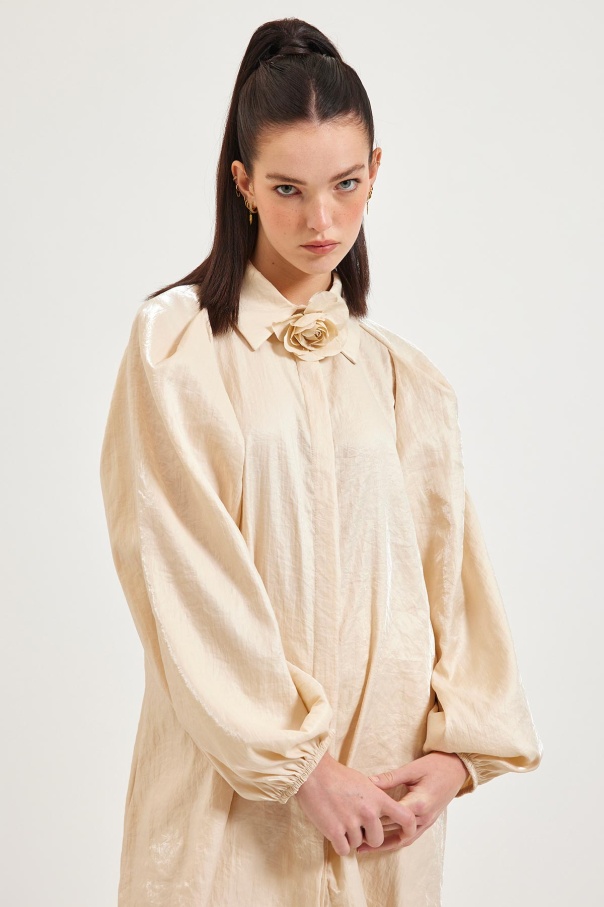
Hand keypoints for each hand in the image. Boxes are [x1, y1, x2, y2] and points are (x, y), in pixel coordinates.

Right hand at [294, 751, 416, 856]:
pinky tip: (334, 830)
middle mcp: (368, 812)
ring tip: (340, 819)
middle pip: (377, 840)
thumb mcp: (365, 783)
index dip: (409, 829)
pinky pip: (344, 850)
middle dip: (367, 837)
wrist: (313, 773)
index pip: (406, 817)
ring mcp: (351, 822)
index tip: (405, 834)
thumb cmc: (338, 776)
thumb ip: (377, 799)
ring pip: (358, 844)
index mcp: (378, 798)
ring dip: (350, 837)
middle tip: (355, 824)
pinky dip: (339, 844)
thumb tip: (384, 814)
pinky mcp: (334, 831)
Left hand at [356, 752, 469, 854]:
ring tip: (363, 847)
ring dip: (383, 844)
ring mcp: (427, 822)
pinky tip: (381, 843)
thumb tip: (369, 783)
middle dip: (375, 835)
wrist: (457, 769)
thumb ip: (390, 778)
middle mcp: (423, 817)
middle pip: (395, 830)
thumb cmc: (436, 766)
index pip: (392, 815)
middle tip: (354, 837)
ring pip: (402, 839)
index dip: (374, 818)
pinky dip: (395, 841)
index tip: (357, 820)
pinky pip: (410, 837)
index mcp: (419, 802)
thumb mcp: (412, 768)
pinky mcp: (427, 822)